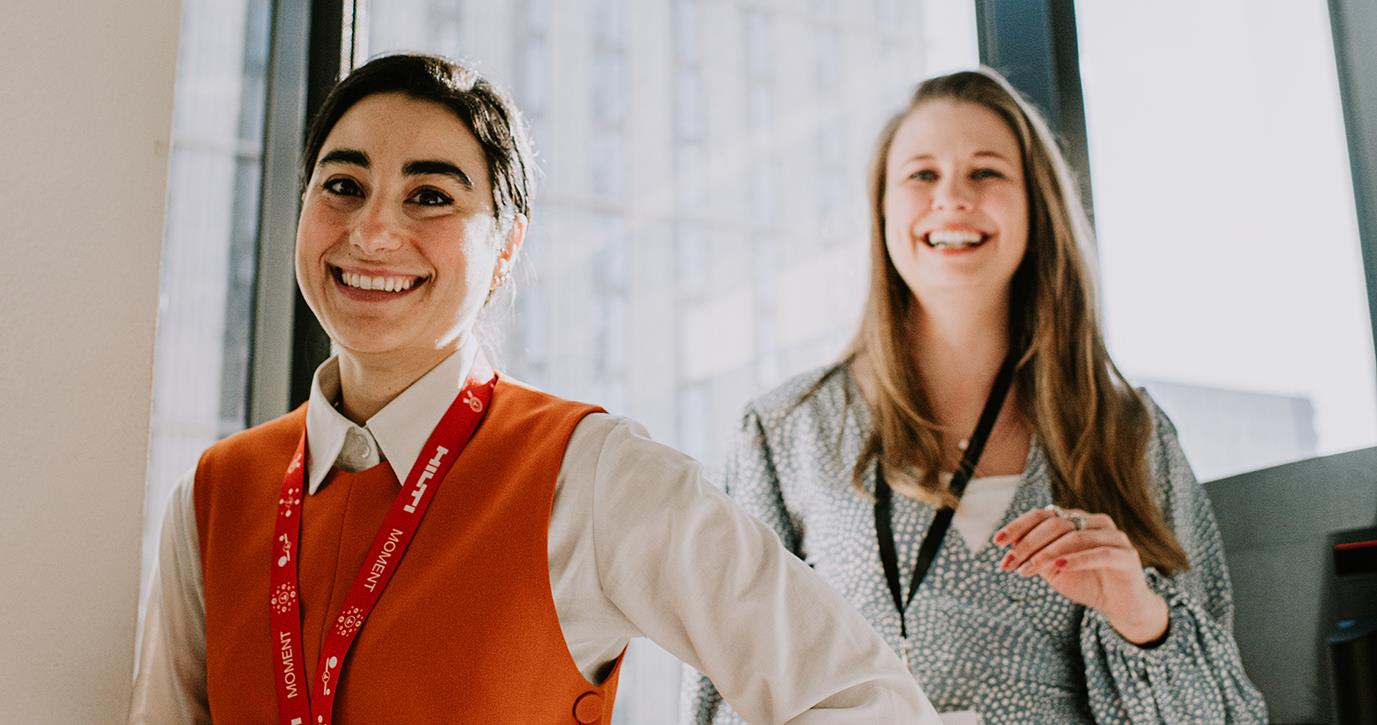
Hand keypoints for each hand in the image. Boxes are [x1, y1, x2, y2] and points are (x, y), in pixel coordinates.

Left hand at [993, 505, 1168, 644]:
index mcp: (1076, 520)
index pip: (1042, 515)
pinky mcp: (1126, 555)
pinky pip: (1099, 552)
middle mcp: (1094, 522)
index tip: (997, 542)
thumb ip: (1036, 555)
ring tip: (1028, 570)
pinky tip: (1058, 567)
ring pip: (1075, 536)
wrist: (1120, 607)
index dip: (1018, 526)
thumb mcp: (1053, 570)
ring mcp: (1113, 536)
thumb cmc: (1085, 583)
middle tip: (1009, 563)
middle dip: (1028, 544)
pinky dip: (1077, 559)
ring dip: (1047, 553)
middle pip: (1056, 523)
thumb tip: (1009, 544)